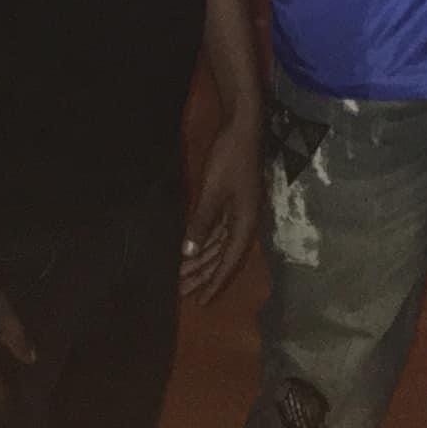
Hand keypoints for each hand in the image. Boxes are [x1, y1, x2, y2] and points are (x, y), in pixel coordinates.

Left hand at [180, 114, 259, 302]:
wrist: (242, 126)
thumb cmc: (230, 158)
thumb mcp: (212, 191)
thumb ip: (201, 222)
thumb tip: (189, 254)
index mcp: (245, 222)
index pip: (230, 261)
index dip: (215, 282)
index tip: (201, 302)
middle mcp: (244, 220)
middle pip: (223, 256)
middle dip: (203, 275)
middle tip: (181, 292)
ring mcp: (238, 210)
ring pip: (218, 244)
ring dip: (201, 260)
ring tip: (181, 276)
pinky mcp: (230, 200)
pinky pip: (216, 230)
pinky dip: (203, 242)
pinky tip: (190, 249)